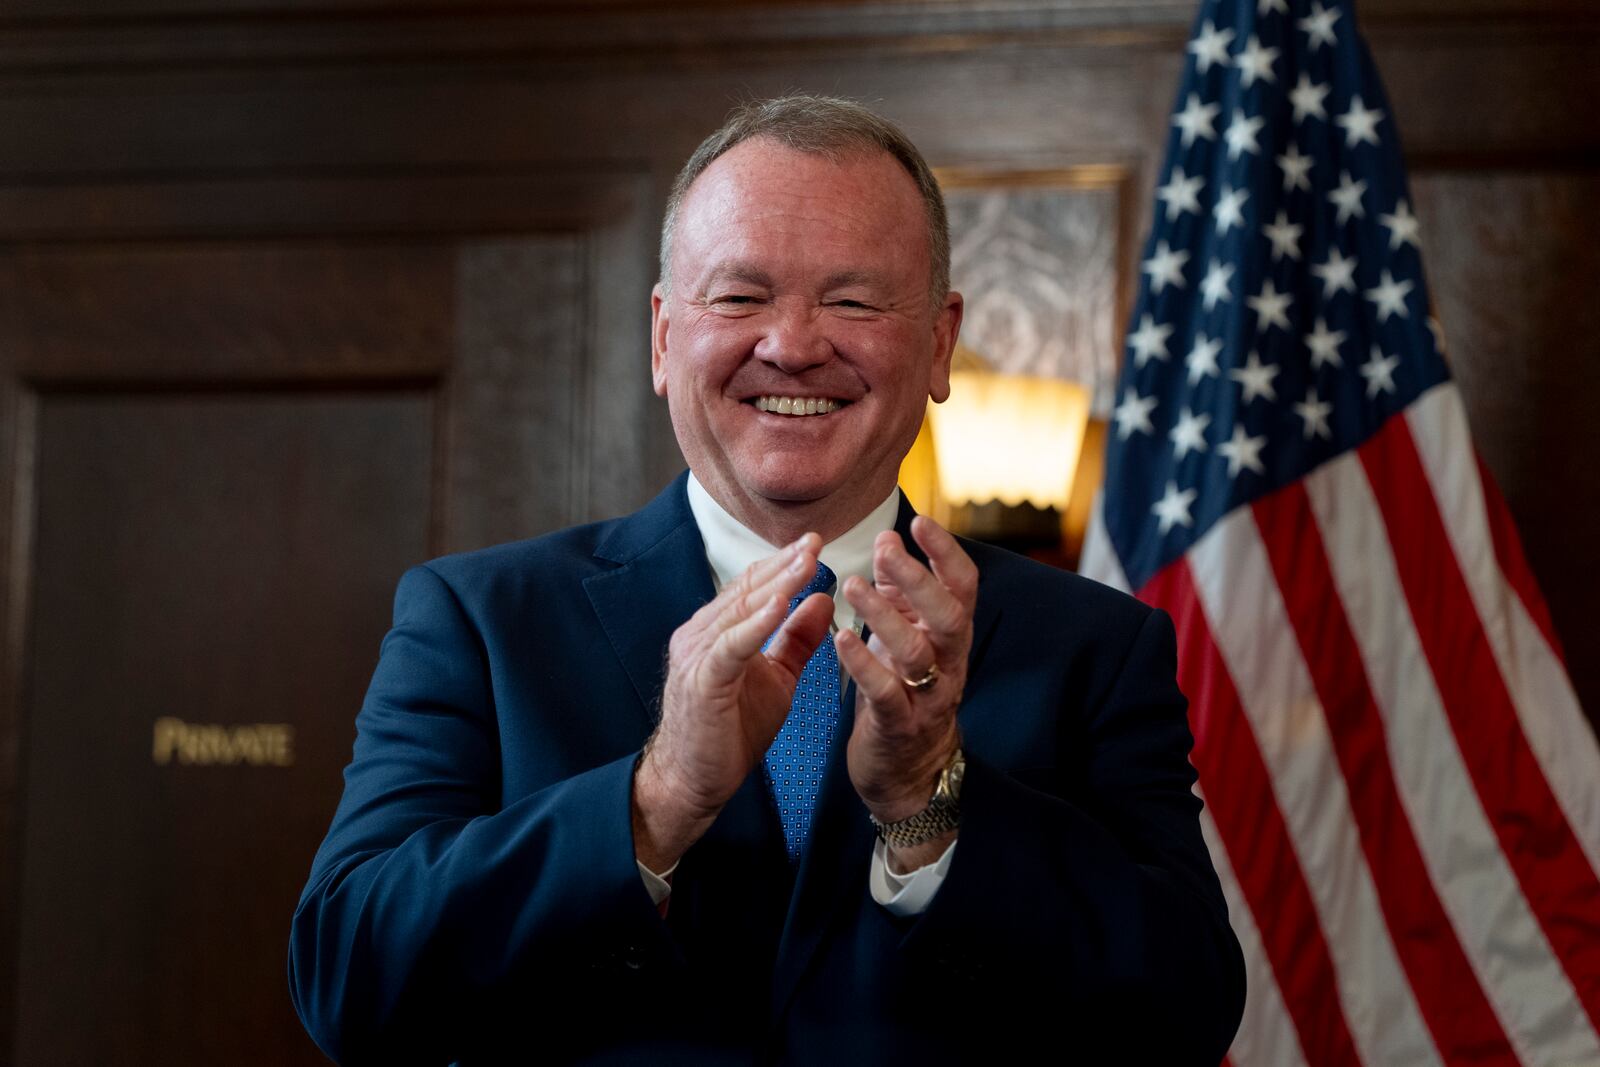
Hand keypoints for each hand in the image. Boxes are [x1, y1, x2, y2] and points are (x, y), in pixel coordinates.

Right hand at [633, 533, 832, 871]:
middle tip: (815, 541)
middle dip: (783, 564)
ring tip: (805, 563)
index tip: (814, 543)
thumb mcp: (777, 679)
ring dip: (775, 585)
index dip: (782, 564)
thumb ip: (797, 639)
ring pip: (740, 611)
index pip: (751, 587)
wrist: (693, 781)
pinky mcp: (702, 679)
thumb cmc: (730, 732)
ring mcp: (697, 655)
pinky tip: (780, 604)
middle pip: (746, 590)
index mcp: (717, 631)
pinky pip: (731, 645)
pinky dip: (756, 623)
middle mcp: (700, 634)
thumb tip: (823, 599)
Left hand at [836, 517, 974, 853]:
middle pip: (948, 615)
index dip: (946, 553)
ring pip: (916, 652)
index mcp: (951, 636)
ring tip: (853, 584)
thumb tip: (890, 538)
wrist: (907, 773)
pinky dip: (864, 664)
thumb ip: (900, 592)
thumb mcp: (907, 636)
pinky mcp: (900, 726)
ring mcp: (928, 697)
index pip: (962, 586)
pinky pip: (886, 693)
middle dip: (918, 579)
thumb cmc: (905, 692)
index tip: (920, 521)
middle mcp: (949, 663)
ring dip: (883, 616)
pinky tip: (841, 637)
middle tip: (886, 548)